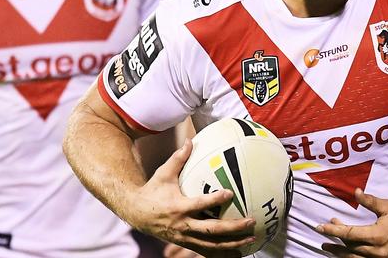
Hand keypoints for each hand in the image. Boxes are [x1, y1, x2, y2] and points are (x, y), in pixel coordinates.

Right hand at [127, 139, 254, 256]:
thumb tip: (190, 140)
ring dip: (232, 244)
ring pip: (211, 244)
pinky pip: (205, 251)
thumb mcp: (163, 173)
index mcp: (178, 207)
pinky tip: (237, 252)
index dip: (215, 200)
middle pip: (211, 230)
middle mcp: (183, 225)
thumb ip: (178, 158)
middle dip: (233, 227)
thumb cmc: (153, 190)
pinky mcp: (185, 243)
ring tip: (250, 239)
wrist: (136, 213)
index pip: (200, 204)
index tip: (230, 193)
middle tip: (251, 221)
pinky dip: (221, 252)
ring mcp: (184, 237)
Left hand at [317, 188, 387, 257]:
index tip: (320, 226)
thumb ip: (370, 201)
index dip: (333, 230)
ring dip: (340, 254)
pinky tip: (347, 255)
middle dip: (335, 240)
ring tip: (329, 248)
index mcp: (377, 236)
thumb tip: (356, 192)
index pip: (349, 234)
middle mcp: (377, 252)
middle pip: (349, 248)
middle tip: (325, 233)